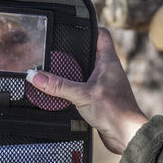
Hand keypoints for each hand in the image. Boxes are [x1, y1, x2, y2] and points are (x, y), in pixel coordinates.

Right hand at [26, 28, 148, 154]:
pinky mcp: (102, 98)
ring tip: (55, 70)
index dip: (89, 28)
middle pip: (92, 53)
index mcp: (109, 62)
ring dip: (74, 72)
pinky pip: (86, 88)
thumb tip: (36, 76)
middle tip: (57, 50)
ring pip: (88, 72)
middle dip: (75, 51)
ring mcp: (106, 85)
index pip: (102, 35)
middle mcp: (109, 71)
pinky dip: (75, 88)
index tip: (73, 27)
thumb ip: (58, 85)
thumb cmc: (115, 111)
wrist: (127, 135)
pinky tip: (63, 92)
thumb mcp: (81, 95)